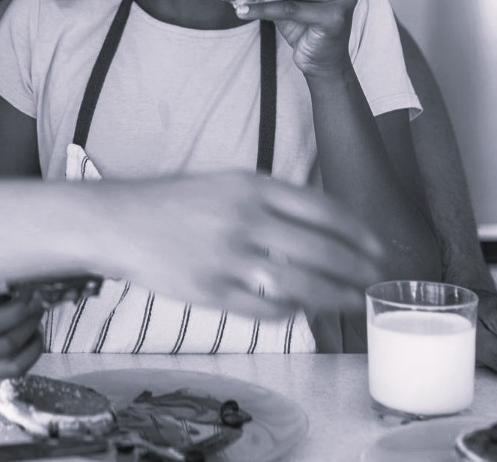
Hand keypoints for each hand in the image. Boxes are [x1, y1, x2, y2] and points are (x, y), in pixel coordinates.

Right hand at [101, 171, 386, 320]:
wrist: (118, 221)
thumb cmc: (175, 203)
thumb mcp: (227, 184)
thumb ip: (273, 200)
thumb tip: (325, 225)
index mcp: (252, 187)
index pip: (324, 211)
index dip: (359, 234)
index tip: (379, 248)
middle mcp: (245, 220)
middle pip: (321, 251)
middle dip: (357, 270)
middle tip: (376, 281)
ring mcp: (228, 258)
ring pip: (299, 285)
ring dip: (334, 297)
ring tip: (352, 302)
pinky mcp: (211, 292)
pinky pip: (265, 310)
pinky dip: (290, 313)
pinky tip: (302, 312)